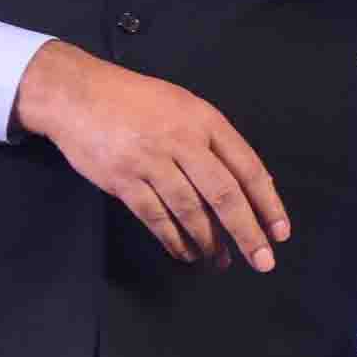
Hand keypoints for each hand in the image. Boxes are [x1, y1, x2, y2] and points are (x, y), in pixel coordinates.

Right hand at [13, 39, 288, 269]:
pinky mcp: (123, 180)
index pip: (247, 167)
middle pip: (224, 195)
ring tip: (220, 261)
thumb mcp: (184, 106)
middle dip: (247, 232)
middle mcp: (182, 140)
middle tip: (262, 262)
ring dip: (208, 242)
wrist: (76, 94)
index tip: (280, 232)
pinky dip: (173, 240)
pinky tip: (185, 253)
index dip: (267, 203)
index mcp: (204, 120)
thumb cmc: (136, 101)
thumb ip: (214, 142)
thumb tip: (247, 186)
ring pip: (190, 211)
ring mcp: (150, 161)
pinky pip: (155, 218)